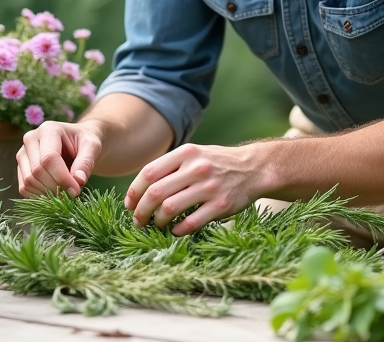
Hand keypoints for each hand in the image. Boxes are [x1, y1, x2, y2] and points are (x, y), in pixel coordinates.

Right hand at [16, 120, 101, 197]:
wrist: (76, 142)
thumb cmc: (84, 142)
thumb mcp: (93, 147)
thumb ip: (86, 162)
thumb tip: (78, 181)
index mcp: (48, 129)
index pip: (49, 158)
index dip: (62, 178)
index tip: (76, 190)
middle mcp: (31, 139)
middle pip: (37, 171)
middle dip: (56, 187)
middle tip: (72, 193)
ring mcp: (23, 153)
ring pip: (29, 181)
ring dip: (47, 192)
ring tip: (64, 191)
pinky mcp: (21, 167)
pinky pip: (24, 187)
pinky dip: (39, 195)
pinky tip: (54, 192)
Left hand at [125, 143, 259, 235]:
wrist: (253, 168)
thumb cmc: (216, 163)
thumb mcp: (194, 155)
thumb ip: (169, 167)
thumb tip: (138, 191)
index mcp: (186, 153)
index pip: (149, 172)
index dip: (134, 191)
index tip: (129, 204)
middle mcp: (196, 168)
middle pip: (155, 192)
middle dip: (141, 211)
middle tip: (138, 220)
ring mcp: (209, 187)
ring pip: (170, 208)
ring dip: (157, 221)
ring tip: (156, 225)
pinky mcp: (221, 205)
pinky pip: (190, 222)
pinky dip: (177, 230)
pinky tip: (174, 230)